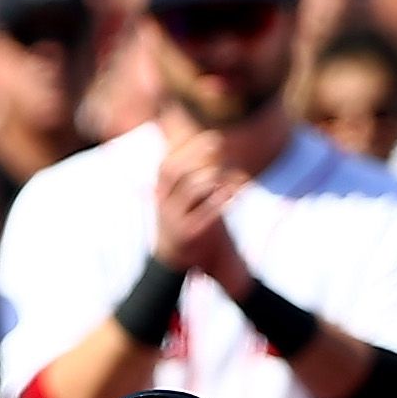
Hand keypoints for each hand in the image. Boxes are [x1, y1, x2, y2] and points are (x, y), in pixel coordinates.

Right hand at [154, 128, 246, 281]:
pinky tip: (236, 192)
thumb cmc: (186, 222)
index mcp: (161, 193)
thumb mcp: (181, 200)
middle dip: (198, 154)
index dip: (188, 148)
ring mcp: (175, 219)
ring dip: (213, 176)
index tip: (212, 137)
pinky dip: (222, 200)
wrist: (175, 260)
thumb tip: (211, 147)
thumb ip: (192, 177)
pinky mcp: (190, 234)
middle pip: (176, 171)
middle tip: (221, 146)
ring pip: (192, 188)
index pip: (168, 164)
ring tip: (229, 173)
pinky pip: (206, 213)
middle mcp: (164, 203)